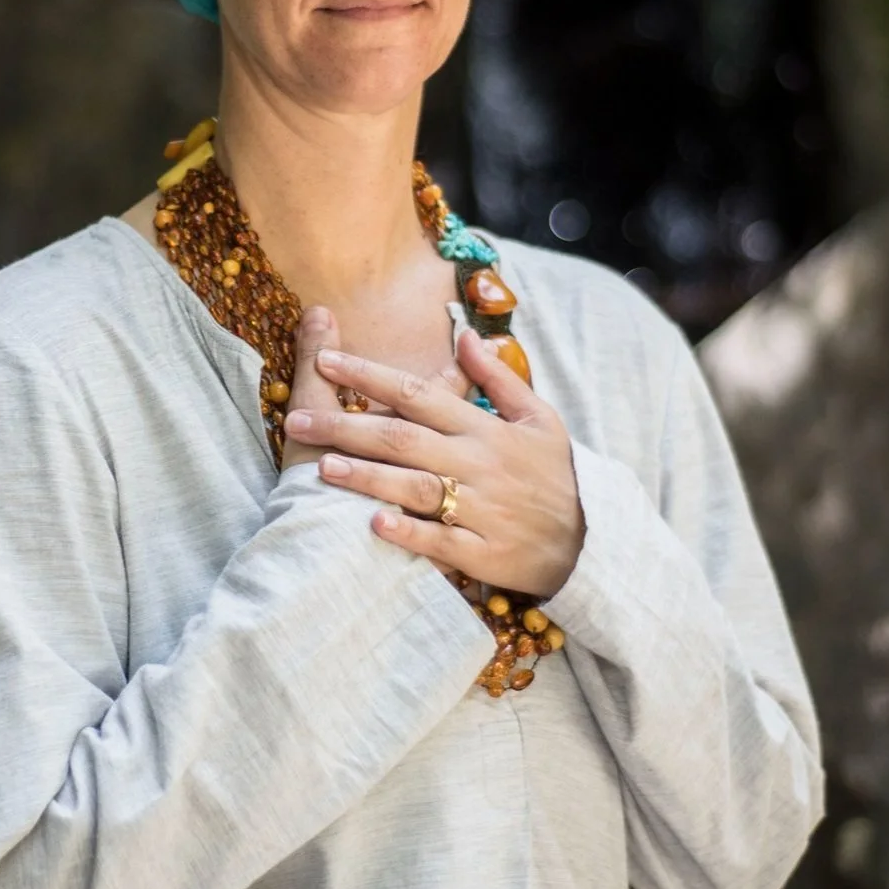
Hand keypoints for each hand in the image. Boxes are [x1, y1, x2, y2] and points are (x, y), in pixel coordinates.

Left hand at [281, 328, 585, 600]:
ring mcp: (481, 510)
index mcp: (485, 428)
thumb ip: (498, 377)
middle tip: (295, 420)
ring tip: (322, 468)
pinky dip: (409, 533)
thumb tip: (465, 335)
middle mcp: (478, 464)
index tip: (326, 360)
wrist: (594, 543)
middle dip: (346, 425)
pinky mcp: (484, 553)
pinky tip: (372, 525)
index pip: (418, 392)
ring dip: (368, 477)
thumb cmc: (556, 476)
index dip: (370, 375)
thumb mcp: (539, 418)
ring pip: (416, 487)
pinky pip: (442, 542)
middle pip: (403, 437)